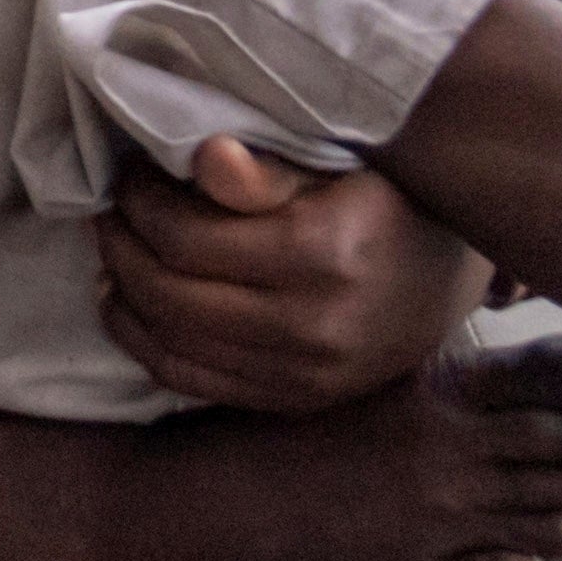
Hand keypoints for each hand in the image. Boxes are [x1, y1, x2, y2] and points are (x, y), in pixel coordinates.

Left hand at [98, 136, 516, 414]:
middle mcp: (310, 326)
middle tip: (110, 209)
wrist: (452, 279)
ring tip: (113, 252)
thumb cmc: (390, 203)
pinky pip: (194, 382)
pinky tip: (130, 308)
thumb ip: (270, 169)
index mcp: (322, 254)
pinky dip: (148, 345)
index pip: (186, 238)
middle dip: (123, 246)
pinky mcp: (295, 402)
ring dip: (124, 296)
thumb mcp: (341, 165)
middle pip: (169, 295)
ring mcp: (302, 376)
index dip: (141, 202)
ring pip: (172, 345)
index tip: (129, 171)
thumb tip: (206, 159)